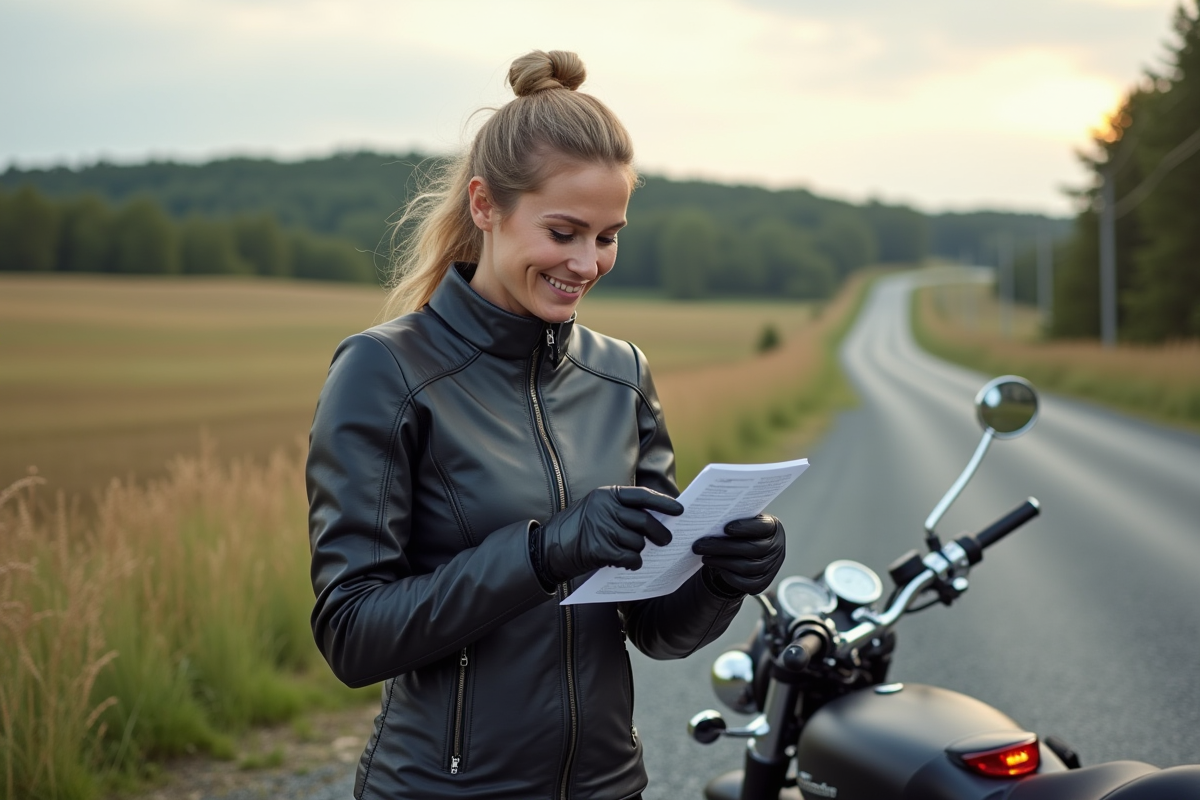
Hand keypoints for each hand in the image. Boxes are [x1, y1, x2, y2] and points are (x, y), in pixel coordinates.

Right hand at [538, 486, 682, 583]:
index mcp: (607, 494)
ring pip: (638, 542)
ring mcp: (603, 528)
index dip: (663, 503)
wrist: (549, 548)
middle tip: (667, 540)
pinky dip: (633, 563)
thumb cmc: (577, 529)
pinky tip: (629, 564)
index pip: (642, 496)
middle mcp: (606, 508)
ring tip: (632, 552)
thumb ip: (622, 510)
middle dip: (660, 533)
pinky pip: (630, 558)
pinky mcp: (601, 549)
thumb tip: (657, 520)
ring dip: (640, 551)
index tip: (680, 510)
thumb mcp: (597, 508)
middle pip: (645, 521)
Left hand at [692, 514, 785, 595]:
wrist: (748, 553)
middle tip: (700, 545)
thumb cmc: (742, 533)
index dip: (746, 528)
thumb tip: (709, 520)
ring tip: (704, 557)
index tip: (726, 528)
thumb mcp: (743, 522)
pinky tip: (717, 568)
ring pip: (747, 567)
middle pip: (752, 549)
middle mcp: (777, 548)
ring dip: (722, 562)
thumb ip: (733, 519)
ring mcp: (772, 567)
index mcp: (773, 528)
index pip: (762, 527)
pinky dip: (729, 577)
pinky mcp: (763, 583)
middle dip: (723, 547)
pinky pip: (746, 584)